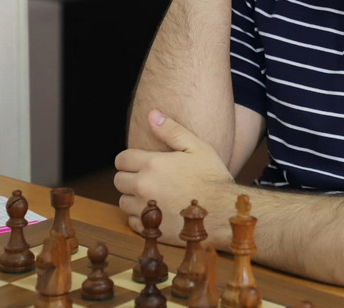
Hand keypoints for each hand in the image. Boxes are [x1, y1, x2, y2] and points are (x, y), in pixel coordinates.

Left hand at [114, 110, 235, 243]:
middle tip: (149, 178)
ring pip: (123, 202)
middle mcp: (144, 186)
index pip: (121, 159)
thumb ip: (172, 130)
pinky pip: (133, 222)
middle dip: (130, 178)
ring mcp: (146, 209)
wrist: (224, 211)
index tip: (141, 163)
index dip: (130, 160)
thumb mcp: (197, 147)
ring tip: (155, 195)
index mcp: (153, 164)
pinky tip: (159, 211)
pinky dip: (142, 218)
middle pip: (118, 180)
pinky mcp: (150, 229)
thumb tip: (152, 114)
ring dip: (134, 199)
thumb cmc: (213, 177)